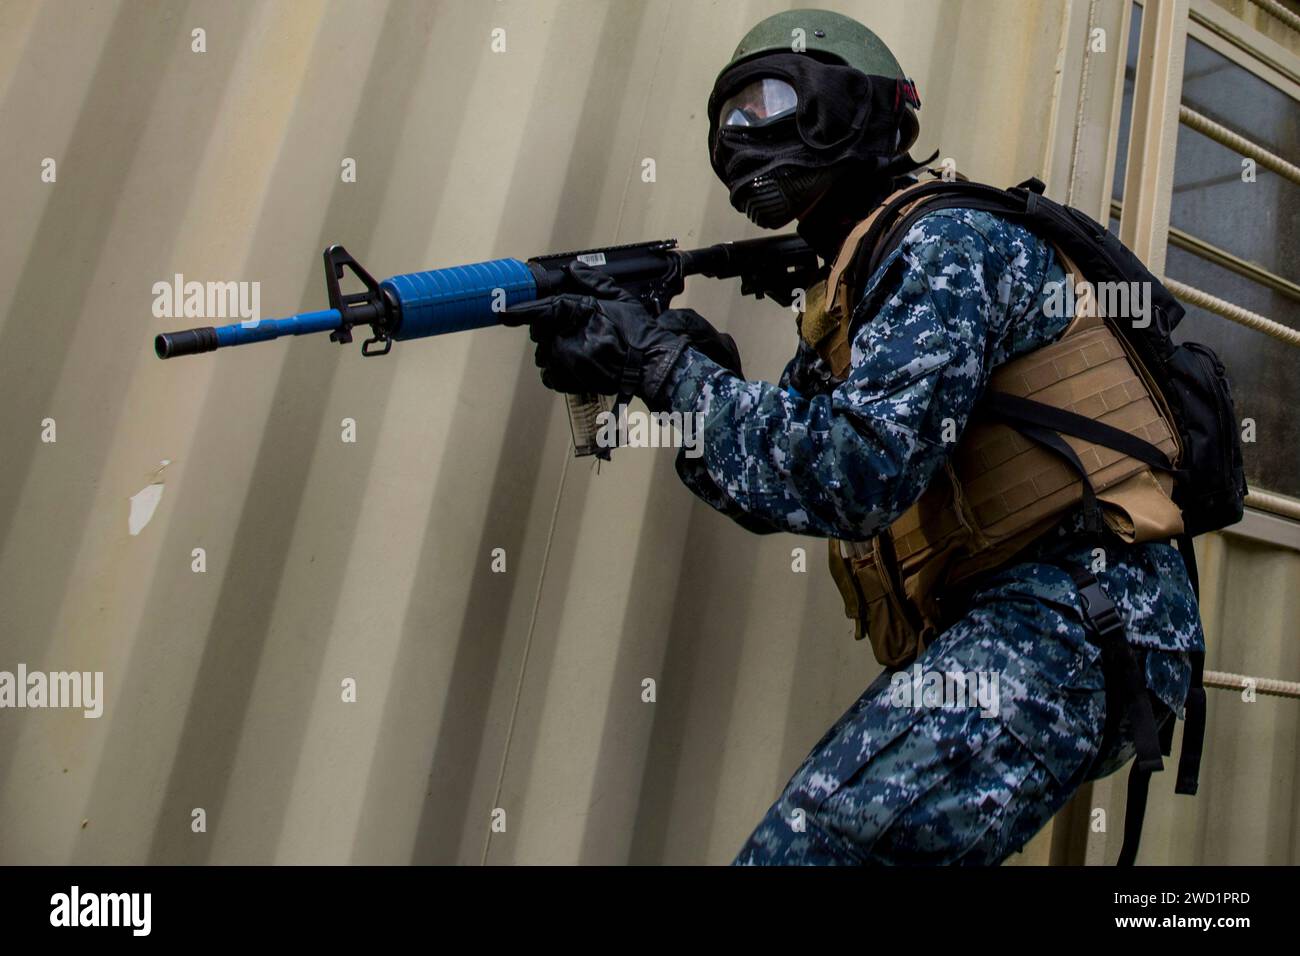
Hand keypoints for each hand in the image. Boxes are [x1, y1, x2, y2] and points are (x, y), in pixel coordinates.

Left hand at [504, 262, 742, 408]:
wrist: (651, 367)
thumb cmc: (639, 334)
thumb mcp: (620, 300)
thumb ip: (594, 282)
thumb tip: (574, 269)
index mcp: (578, 315)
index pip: (542, 310)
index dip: (520, 311)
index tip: (503, 312)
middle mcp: (568, 340)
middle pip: (541, 333)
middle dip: (550, 329)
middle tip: (575, 329)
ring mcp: (568, 363)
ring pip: (545, 354)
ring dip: (555, 350)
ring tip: (580, 347)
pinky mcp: (571, 382)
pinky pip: (550, 375)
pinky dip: (557, 370)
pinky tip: (575, 364)